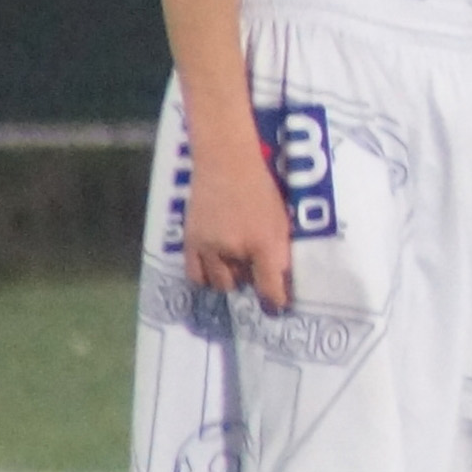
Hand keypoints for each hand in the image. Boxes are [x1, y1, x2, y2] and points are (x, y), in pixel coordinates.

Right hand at [181, 133, 294, 312]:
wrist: (225, 163)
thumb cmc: (262, 188)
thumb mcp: (282, 219)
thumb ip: (281, 250)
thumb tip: (282, 277)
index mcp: (263, 242)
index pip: (269, 284)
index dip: (275, 300)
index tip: (278, 308)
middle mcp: (234, 248)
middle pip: (240, 284)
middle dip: (249, 282)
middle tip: (254, 273)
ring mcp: (208, 246)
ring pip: (218, 281)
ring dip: (228, 279)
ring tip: (236, 267)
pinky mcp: (189, 242)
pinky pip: (195, 274)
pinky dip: (207, 277)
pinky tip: (216, 268)